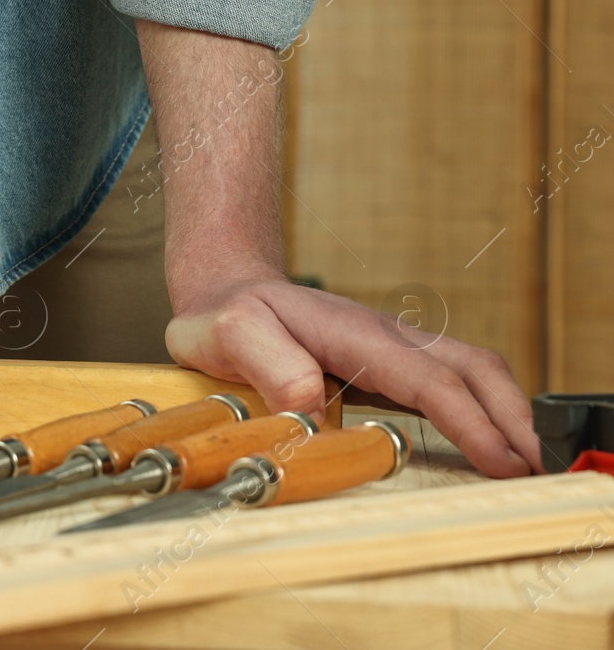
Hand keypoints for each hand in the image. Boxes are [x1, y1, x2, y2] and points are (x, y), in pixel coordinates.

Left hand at [165, 274, 541, 477]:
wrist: (224, 291)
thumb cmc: (226, 313)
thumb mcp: (228, 333)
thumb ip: (269, 366)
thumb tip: (312, 409)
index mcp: (355, 334)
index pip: (429, 380)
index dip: (471, 421)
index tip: (502, 461)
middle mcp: (386, 338)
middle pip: (473, 370)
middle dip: (513, 418)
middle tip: (538, 470)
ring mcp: (391, 350)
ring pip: (469, 374)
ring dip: (505, 415)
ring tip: (528, 466)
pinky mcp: (387, 366)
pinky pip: (448, 386)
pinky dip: (480, 413)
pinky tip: (489, 447)